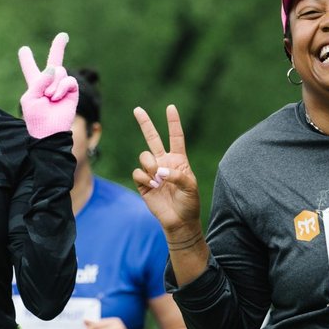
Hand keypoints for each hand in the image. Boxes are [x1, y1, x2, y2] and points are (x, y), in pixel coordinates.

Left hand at [18, 32, 78, 137]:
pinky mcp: (72, 91)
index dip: (27, 59)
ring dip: (52, 84)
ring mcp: (61, 86)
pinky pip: (68, 80)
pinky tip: (56, 97)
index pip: (30, 69)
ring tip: (49, 97)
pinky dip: (61, 87)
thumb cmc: (36, 118)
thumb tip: (54, 68)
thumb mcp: (29, 98)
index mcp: (35, 85)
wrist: (49, 132)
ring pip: (60, 71)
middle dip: (59, 47)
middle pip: (54, 61)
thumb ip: (39, 81)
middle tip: (63, 35)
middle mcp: (49, 83)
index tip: (23, 49)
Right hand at [132, 104, 201, 237]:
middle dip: (145, 123)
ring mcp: (152, 172)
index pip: (176, 137)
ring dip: (150, 165)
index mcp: (178, 160)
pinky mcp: (142, 183)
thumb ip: (177, 175)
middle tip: (137, 109)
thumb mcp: (190, 187)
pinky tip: (153, 186)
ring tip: (158, 178)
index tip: (171, 107)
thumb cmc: (189, 203)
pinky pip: (137, 172)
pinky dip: (145, 178)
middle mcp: (164, 162)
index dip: (173, 122)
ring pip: (144, 156)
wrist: (179, 221)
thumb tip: (159, 171)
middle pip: (153, 138)